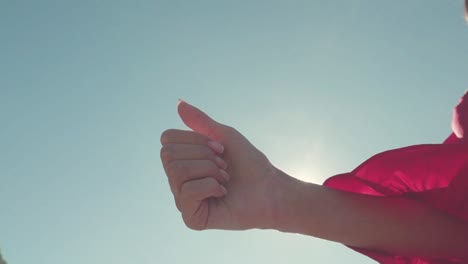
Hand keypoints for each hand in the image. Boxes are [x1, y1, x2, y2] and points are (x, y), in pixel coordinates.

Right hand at [160, 101, 280, 229]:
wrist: (270, 189)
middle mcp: (178, 181)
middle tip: (223, 166)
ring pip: (177, 171)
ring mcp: (183, 200)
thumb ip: (201, 122)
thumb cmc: (249, 164)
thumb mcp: (224, 136)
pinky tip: (223, 192)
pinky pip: (187, 192)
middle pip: (169, 155)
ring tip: (224, 179)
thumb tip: (179, 103)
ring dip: (210, 170)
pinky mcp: (191, 219)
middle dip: (204, 155)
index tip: (219, 149)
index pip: (167, 139)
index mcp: (183, 161)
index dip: (195, 140)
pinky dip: (211, 186)